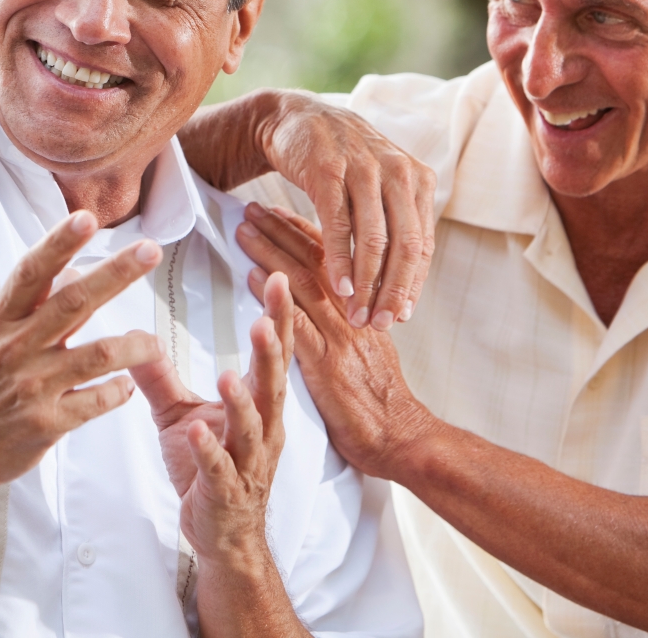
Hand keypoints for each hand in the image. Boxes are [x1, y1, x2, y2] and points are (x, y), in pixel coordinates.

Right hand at [0, 211, 163, 496]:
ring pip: (97, 354)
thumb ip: (34, 305)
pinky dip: (118, 392)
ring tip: (154, 343)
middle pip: (73, 302)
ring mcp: (32, 386)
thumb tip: (71, 268)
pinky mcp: (46, 423)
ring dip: (134, 345)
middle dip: (115, 273)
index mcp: (2, 321)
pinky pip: (96, 401)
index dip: (58, 243)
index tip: (85, 218)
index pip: (32, 272)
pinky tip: (126, 387)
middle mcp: (16, 348)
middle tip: (150, 250)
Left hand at [130, 272, 293, 564]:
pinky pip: (219, 469)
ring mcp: (247, 463)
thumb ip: (161, 377)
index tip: (280, 280)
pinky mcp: (225, 492)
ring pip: (250, 428)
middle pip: (271, 385)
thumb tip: (136, 338)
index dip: (278, 318)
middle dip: (270, 353)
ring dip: (241, 402)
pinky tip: (198, 432)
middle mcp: (262, 430)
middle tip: (265, 320)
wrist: (223, 534)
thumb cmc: (209, 471)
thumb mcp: (181, 415)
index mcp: (259, 406)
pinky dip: (209, 450)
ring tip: (228, 376)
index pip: (272, 355)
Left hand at [236, 203, 435, 480]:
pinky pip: (299, 325)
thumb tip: (336, 302)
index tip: (278, 211)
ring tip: (245, 231)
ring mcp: (340, 339)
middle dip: (280, 231)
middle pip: (313, 263)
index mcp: (362, 308)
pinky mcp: (328, 367)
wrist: (402, 439)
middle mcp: (351, 316)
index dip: (303, 232)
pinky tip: (253, 279)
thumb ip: (352, 323)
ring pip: (303, 286)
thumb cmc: (382, 402)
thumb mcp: (372, 351)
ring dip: (270, 253)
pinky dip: (275, 299)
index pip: (331, 260)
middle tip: (252, 208)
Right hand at [260, 91, 435, 330]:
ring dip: (367, 284)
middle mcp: (397, 172)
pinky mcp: (329, 170)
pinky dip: (340, 260)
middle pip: (405, 246)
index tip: (402, 318)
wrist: (294, 118)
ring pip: (374, 239)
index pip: (422, 244)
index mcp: (416, 179)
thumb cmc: (339, 162)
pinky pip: (339, 225)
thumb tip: (406, 283)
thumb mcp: (377, 185)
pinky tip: (339, 286)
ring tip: (358, 315)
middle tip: (382, 325)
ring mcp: (364, 169)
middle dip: (394, 292)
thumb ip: (394, 223)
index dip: (412, 285)